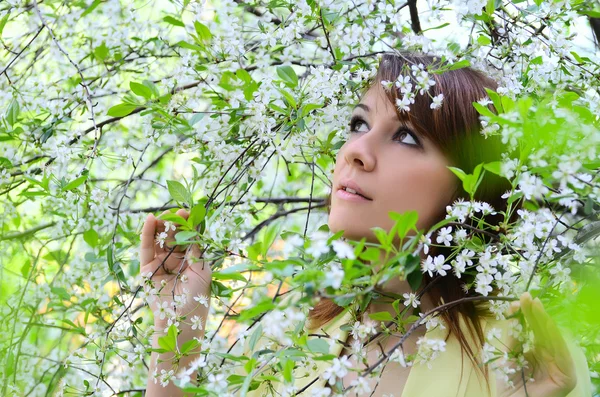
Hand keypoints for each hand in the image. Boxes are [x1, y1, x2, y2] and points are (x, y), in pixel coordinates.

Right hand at [139, 208, 211, 332]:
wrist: (182, 319)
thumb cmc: (197, 296)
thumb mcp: (201, 270)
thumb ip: (195, 249)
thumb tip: (194, 227)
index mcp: (191, 259)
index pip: (188, 237)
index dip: (188, 224)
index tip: (189, 212)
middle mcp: (175, 260)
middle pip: (173, 236)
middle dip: (175, 223)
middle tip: (178, 213)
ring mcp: (160, 263)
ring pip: (160, 239)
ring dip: (162, 225)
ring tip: (165, 216)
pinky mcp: (147, 269)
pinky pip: (146, 248)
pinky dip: (147, 233)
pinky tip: (150, 220)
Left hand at [500, 292, 576, 396]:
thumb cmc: (508, 383)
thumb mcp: (508, 353)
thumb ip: (513, 334)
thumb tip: (513, 309)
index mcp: (538, 351)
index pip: (534, 329)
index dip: (528, 314)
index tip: (519, 299)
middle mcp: (551, 357)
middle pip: (543, 331)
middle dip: (535, 313)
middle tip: (527, 296)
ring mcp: (559, 366)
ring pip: (552, 338)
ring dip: (544, 320)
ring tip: (535, 304)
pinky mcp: (566, 376)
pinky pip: (560, 353)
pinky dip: (554, 336)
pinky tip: (546, 322)